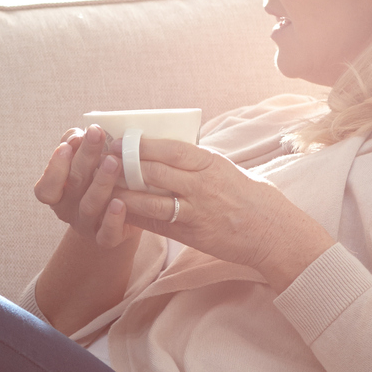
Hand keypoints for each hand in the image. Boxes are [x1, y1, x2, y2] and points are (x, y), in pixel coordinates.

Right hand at [33, 125, 141, 249]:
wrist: (126, 212)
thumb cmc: (99, 177)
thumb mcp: (85, 159)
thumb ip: (76, 144)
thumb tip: (78, 134)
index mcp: (58, 192)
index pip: (46, 187)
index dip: (54, 167)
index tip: (68, 145)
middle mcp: (68, 210)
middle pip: (73, 184)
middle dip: (84, 157)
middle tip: (96, 134)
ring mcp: (87, 225)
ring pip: (90, 206)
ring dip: (100, 183)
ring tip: (114, 161)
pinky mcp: (107, 239)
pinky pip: (107, 234)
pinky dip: (113, 220)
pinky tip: (120, 203)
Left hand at [109, 138, 336, 290]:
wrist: (271, 231)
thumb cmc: (248, 197)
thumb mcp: (224, 169)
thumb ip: (195, 163)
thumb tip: (162, 151)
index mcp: (210, 162)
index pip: (170, 148)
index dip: (142, 144)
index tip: (120, 139)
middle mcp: (202, 184)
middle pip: (155, 170)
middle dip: (125, 164)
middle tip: (101, 159)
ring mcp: (197, 210)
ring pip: (151, 198)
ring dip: (123, 192)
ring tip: (101, 186)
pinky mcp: (192, 233)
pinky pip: (157, 222)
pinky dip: (135, 216)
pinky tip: (117, 211)